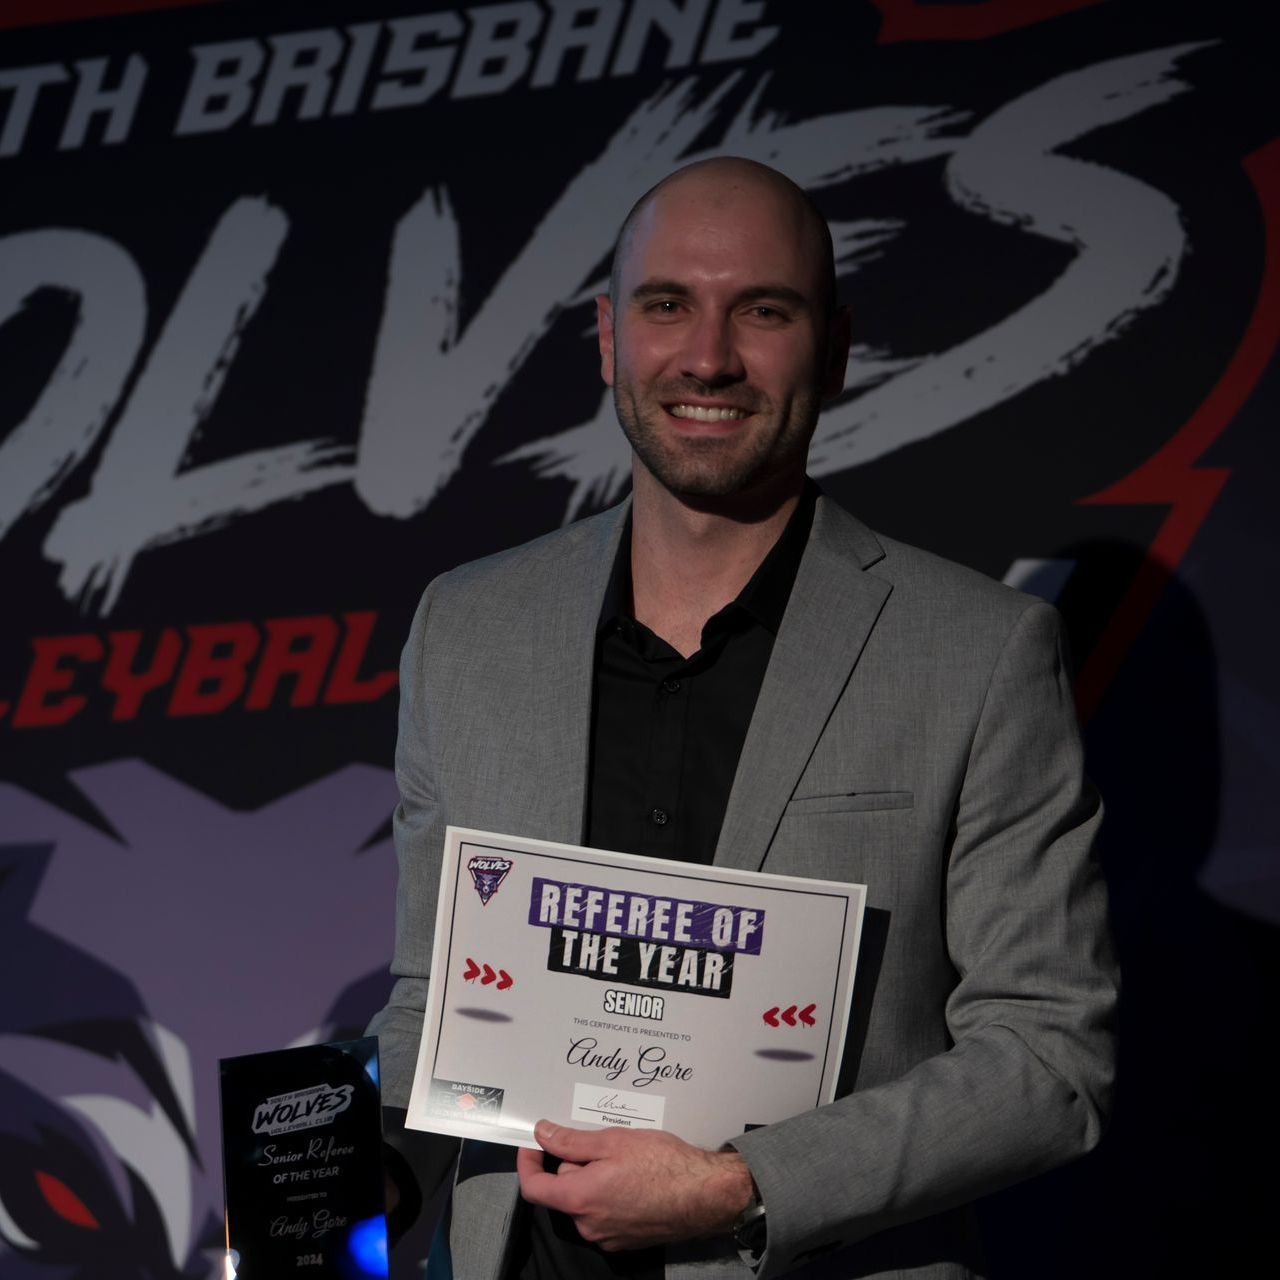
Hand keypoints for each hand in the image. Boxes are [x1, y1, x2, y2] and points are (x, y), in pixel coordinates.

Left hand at [515, 1119, 753, 1250]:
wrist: (705, 1195)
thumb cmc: (663, 1164)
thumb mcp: (613, 1141)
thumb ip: (571, 1141)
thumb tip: (543, 1134)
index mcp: (579, 1199)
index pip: (533, 1189)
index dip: (527, 1163)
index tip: (533, 1144)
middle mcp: (588, 1225)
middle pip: (563, 1191)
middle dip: (572, 1165)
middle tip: (597, 1141)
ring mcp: (607, 1237)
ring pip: (585, 1202)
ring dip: (593, 1179)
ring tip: (622, 1158)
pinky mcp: (625, 1241)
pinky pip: (604, 1214)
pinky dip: (609, 1195)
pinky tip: (633, 1178)